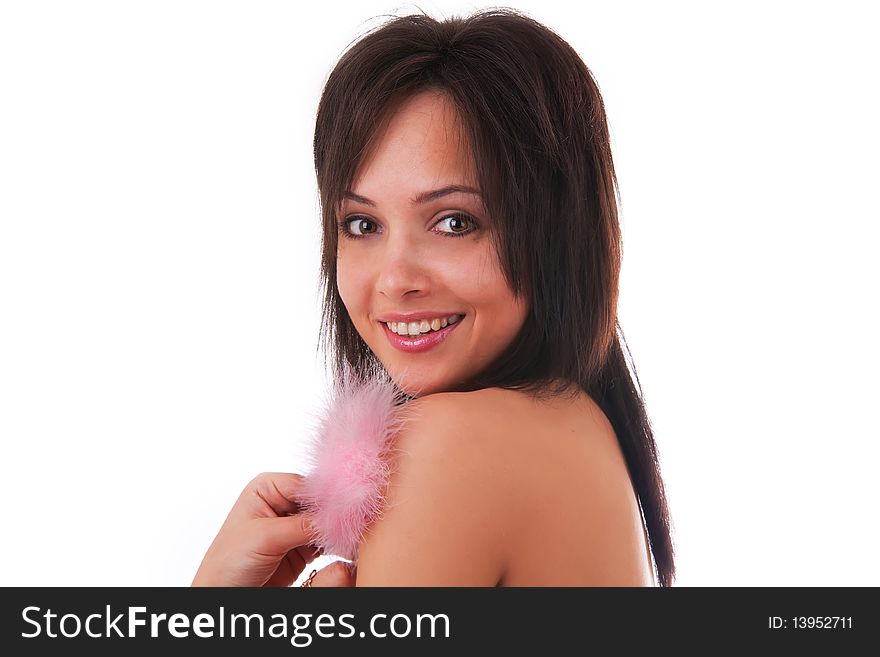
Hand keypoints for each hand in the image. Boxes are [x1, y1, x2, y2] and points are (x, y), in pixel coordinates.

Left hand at [192, 472, 349, 586]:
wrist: (223, 596)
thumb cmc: (227, 563)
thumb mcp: (266, 538)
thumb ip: (303, 525)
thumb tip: (340, 516)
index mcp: (268, 487)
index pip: (309, 485)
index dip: (330, 496)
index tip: (352, 508)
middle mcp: (283, 501)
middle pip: (322, 503)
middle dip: (339, 515)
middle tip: (358, 525)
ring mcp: (294, 526)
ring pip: (328, 523)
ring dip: (341, 531)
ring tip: (356, 538)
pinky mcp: (303, 548)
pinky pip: (328, 542)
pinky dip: (339, 546)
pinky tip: (350, 549)